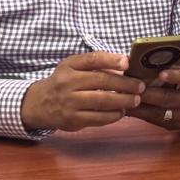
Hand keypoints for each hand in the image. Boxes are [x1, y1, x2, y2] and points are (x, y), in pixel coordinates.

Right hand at [19, 52, 144, 131]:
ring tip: (135, 99)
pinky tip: (121, 111)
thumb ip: (97, 64)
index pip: (91, 59)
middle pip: (101, 81)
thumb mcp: (74, 67)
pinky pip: (98, 118)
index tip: (127, 63)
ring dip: (123, 100)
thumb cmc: (65, 82)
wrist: (39, 104)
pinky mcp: (72, 119)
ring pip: (101, 101)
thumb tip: (127, 65)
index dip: (111, 60)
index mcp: (69, 66)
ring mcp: (68, 102)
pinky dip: (114, 115)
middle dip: (125, 84)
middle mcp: (67, 82)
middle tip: (140, 86)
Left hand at [130, 62, 179, 130]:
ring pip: (160, 112)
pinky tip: (127, 107)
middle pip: (170, 98)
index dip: (176, 76)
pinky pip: (155, 120)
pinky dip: (140, 113)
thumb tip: (150, 61)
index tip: (161, 73)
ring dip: (140, 105)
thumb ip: (176, 65)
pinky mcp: (176, 125)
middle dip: (149, 93)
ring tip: (125, 97)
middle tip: (132, 87)